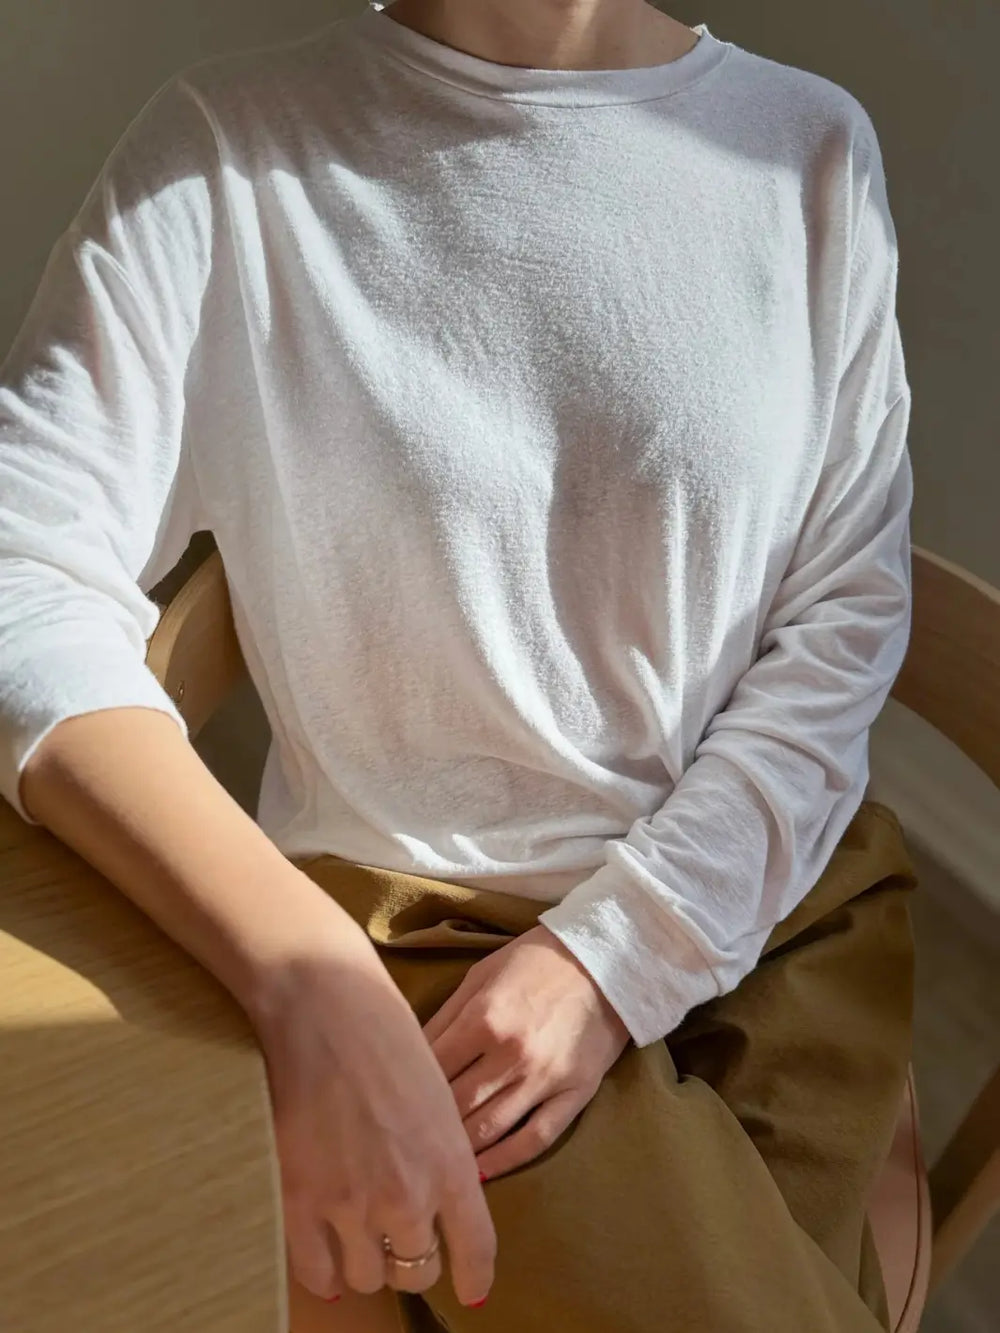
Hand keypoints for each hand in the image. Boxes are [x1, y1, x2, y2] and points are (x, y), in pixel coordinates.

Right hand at [252, 925, 495, 1307]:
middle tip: (404, 1243)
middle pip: (419, 1268)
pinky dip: (325, 1271)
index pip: (475, 1249)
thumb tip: (434, 1192)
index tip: (472, 1286)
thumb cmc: (385, 1032)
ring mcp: (352, 1204)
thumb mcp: (436, 1093)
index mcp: (451, 1163)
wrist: (324, 1005)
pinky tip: (327, 1263)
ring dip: (369, 1261)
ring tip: (362, 1239)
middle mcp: (408, 1195)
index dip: (474, 1275)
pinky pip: (317, 1270)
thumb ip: (440, 1150)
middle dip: (416, 1259)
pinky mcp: (301, 1200)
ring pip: (369, 1275)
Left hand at [424, 925, 629, 1178]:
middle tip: (405, 1137)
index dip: (407, 1088)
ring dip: (459, 1148)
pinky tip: (481, 1173)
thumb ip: (445, 1017)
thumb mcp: (481, 975)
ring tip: (434, 1160)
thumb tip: (409, 1054)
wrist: (607, 960)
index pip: (432, 1069)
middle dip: (427, 1121)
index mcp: (484, 1019)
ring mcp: (545, 1079)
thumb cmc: (535, 961)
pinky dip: (504, 1161)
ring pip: (489, 1130)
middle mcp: (512, 1055)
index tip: (392, 1102)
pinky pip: (535, 1139)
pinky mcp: (575, 1094)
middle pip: (455, 1104)